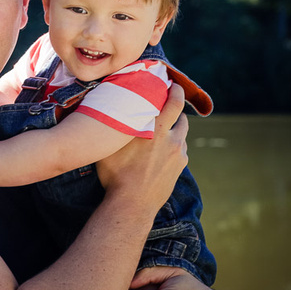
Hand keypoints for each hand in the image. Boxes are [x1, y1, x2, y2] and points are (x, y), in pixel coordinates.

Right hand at [97, 84, 188, 216]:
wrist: (131, 205)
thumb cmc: (115, 174)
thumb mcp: (110, 146)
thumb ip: (117, 125)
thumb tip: (109, 109)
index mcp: (156, 130)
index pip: (174, 102)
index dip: (176, 91)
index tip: (174, 85)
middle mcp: (172, 140)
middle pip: (182, 118)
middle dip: (176, 110)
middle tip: (167, 106)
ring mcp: (179, 156)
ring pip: (181, 135)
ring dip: (174, 130)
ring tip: (161, 132)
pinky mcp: (179, 168)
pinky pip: (180, 151)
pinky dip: (173, 147)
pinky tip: (160, 153)